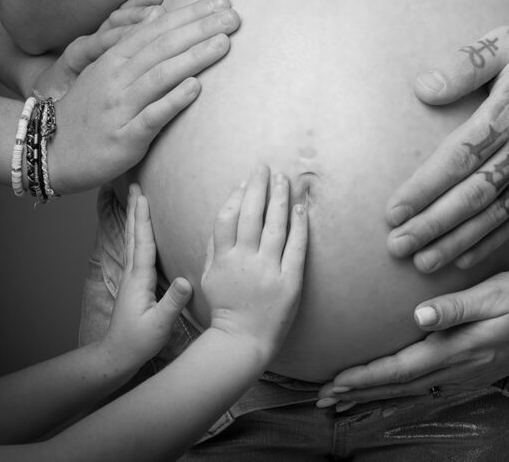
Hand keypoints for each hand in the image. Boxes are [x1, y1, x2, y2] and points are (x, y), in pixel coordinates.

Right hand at [48, 0, 239, 193]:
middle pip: (162, 47)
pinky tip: (195, 88)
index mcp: (113, 60)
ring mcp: (119, 108)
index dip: (189, 14)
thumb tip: (160, 14)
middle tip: (233, 16)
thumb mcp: (104, 72)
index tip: (221, 1)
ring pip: (158, 77)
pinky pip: (150, 117)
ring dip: (193, 58)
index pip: (157, 29)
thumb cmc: (86, 112)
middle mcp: (116, 79)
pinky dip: (172, 101)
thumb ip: (132, 45)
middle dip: (199, 29)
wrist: (49, 153)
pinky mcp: (123, 138)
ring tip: (223, 43)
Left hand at [99, 184, 193, 372]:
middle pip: (133, 234)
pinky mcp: (134, 282)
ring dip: (134, 217)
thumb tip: (187, 280)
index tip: (143, 195)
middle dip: (135, 208)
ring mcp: (132, 277)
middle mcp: (133, 273)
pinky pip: (135, 249)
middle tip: (134, 185)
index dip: (143, 218)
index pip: (142, 242)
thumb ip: (173, 302)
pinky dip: (137, 232)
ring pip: (132, 240)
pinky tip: (140, 229)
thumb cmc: (138, 341)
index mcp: (139, 279)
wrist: (117, 355)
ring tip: (136, 198)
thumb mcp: (159, 324)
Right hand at [201, 165, 307, 356]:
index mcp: (222, 259)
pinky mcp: (289, 282)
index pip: (227, 218)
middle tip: (265, 167)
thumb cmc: (225, 307)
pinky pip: (296, 248)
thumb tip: (222, 215)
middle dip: (258, 187)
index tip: (246, 179)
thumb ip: (212, 247)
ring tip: (284, 179)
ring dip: (279, 199)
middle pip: (251, 216)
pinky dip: (299, 226)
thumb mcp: (208, 276)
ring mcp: (267, 271)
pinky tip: (301, 207)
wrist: (242, 340)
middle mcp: (244, 261)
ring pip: (274, 226)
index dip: (237, 195)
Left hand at [316, 271, 508, 409]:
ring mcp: (466, 375)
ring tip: (345, 400)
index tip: (333, 382)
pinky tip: (390, 390)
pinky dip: (400, 390)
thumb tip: (419, 317)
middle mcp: (458, 369)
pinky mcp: (472, 372)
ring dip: (376, 394)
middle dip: (359, 392)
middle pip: (398, 385)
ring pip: (410, 390)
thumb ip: (456, 306)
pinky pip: (426, 387)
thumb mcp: (495, 294)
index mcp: (457, 350)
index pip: (399, 368)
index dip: (364, 376)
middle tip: (324, 398)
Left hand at [385, 25, 508, 271]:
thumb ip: (466, 64)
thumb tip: (422, 88)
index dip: (423, 189)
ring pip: (490, 217)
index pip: (456, 160)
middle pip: (468, 197)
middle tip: (396, 246)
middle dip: (430, 225)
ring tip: (421, 264)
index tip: (393, 211)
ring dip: (454, 242)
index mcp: (505, 116)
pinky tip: (463, 261)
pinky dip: (489, 243)